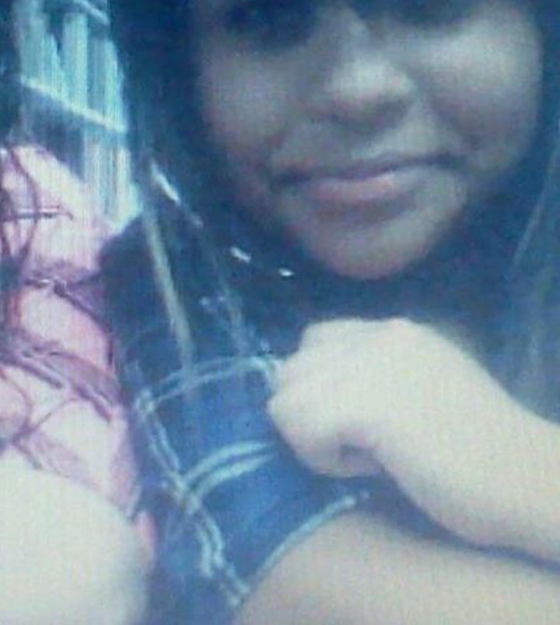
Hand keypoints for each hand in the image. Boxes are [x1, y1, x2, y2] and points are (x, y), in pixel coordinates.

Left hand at [268, 318, 556, 553]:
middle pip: (290, 370)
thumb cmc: (480, 456)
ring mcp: (370, 364)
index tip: (361, 426)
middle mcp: (378, 336)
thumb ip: (371, 377)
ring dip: (314, 441)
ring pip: (284, 401)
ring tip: (367, 458)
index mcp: (394, 331)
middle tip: (363, 446)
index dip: (320, 389)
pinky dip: (324, 460)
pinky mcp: (364, 403)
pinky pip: (298, 430)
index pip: (313, 341)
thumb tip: (305, 390)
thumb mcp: (419, 391)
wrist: (529, 482)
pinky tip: (372, 468)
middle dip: (311, 416)